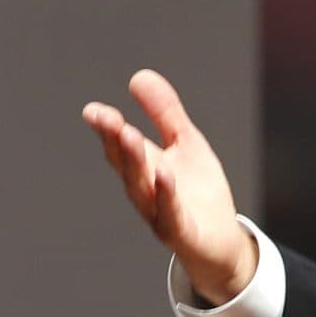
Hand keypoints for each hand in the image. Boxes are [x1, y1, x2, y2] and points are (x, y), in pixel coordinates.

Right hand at [81, 69, 256, 304]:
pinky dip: (166, 194)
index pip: (119, 148)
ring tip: (129, 135)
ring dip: (134, 162)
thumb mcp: (186, 143)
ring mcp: (160, 214)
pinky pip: (170, 213)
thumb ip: (164, 113)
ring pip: (142, 188)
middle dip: (116, 141)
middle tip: (108, 118)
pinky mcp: (181, 233)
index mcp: (144, 169)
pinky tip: (164, 172)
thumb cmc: (198, 193)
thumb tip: (139, 76)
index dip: (107, 130)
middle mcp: (145, 192)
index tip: (93, 110)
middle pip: (126, 166)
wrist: (222, 241)